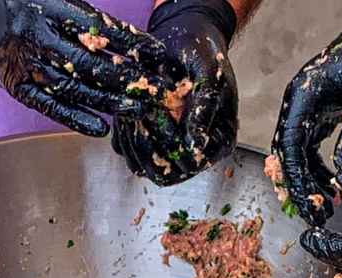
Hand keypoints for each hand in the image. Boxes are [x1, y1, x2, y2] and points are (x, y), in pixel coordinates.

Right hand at [0, 0, 176, 136]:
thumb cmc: (27, 4)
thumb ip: (90, 19)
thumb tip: (134, 44)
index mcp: (49, 7)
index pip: (99, 29)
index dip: (132, 43)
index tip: (158, 55)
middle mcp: (36, 35)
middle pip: (88, 63)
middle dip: (125, 78)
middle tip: (153, 90)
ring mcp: (24, 63)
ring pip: (73, 87)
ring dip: (108, 101)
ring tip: (136, 109)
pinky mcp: (17, 86)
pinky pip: (50, 106)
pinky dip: (76, 118)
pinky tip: (101, 127)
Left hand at [112, 0, 238, 184]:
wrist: (183, 39)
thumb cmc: (203, 54)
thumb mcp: (210, 75)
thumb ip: (205, 109)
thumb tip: (196, 146)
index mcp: (219, 142)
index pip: (192, 164)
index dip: (172, 147)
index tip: (160, 116)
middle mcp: (195, 152)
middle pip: (165, 174)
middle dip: (148, 147)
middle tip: (141, 115)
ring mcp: (170, 148)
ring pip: (143, 167)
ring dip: (133, 143)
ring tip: (132, 112)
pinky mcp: (147, 139)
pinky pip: (128, 152)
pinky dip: (123, 136)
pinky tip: (126, 112)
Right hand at [269, 0, 341, 225]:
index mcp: (302, 94)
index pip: (289, 145)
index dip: (296, 179)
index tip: (307, 204)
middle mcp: (300, 103)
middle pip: (288, 154)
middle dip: (299, 187)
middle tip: (315, 215)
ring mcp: (310, 108)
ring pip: (299, 154)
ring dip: (309, 181)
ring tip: (327, 207)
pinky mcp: (324, 114)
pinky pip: (313, 148)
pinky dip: (320, 169)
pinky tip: (334, 186)